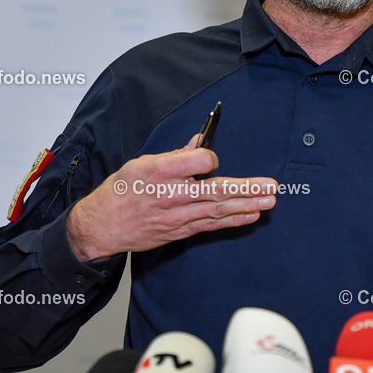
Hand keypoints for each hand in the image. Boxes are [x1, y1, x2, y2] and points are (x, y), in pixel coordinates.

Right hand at [66, 134, 277, 260]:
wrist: (101, 226)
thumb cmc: (121, 190)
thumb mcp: (142, 163)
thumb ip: (175, 155)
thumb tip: (201, 141)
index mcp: (159, 172)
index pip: (196, 161)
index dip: (209, 159)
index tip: (211, 159)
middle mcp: (170, 195)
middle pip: (215, 190)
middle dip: (247, 188)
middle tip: (271, 186)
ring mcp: (176, 216)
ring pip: (217, 210)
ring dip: (247, 205)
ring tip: (269, 200)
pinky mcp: (179, 231)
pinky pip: (210, 225)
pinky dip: (232, 221)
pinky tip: (251, 215)